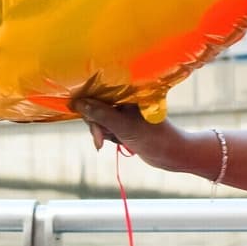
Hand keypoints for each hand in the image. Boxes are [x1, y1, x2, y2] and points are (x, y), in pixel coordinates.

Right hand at [75, 96, 192, 173]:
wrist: (169, 153)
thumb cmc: (150, 136)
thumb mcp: (121, 125)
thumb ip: (99, 114)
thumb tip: (77, 103)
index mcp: (128, 91)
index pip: (99, 94)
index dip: (89, 108)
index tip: (88, 124)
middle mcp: (125, 99)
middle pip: (96, 108)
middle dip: (97, 125)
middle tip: (100, 141)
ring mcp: (125, 111)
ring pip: (100, 119)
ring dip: (103, 132)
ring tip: (117, 140)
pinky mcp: (125, 123)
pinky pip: (108, 128)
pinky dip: (109, 136)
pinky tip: (120, 142)